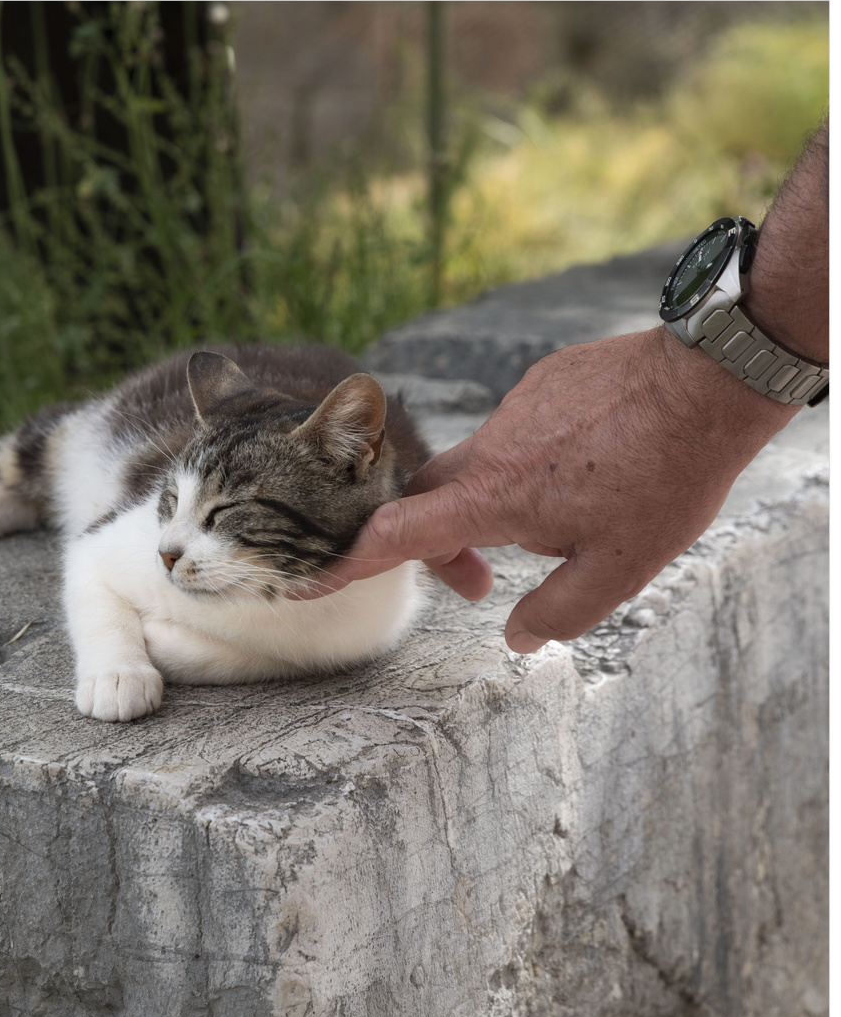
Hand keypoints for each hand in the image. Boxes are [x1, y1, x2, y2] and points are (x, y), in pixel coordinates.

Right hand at [294, 328, 798, 652]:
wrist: (707, 380)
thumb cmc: (665, 476)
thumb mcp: (620, 569)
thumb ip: (559, 612)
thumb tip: (517, 635)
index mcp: (495, 497)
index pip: (398, 534)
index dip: (348, 563)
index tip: (309, 579)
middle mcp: (490, 448)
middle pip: (427, 498)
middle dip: (439, 547)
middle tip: (481, 585)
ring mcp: (514, 409)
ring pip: (476, 467)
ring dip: (493, 507)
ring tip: (562, 525)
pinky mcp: (542, 384)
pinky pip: (513, 434)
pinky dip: (526, 467)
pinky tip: (586, 471)